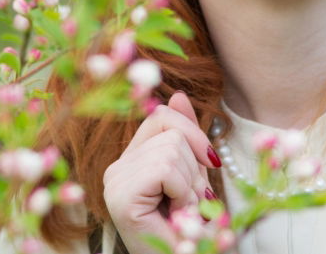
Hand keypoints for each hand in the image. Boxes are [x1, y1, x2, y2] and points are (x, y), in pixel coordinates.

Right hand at [103, 91, 220, 253]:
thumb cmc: (188, 229)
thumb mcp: (193, 175)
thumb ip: (185, 138)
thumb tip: (179, 95)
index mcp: (131, 161)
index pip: (161, 116)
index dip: (191, 132)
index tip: (210, 161)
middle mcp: (116, 168)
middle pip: (170, 132)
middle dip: (194, 169)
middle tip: (187, 202)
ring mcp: (115, 180)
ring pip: (171, 149)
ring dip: (190, 186)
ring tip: (181, 211)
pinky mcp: (121, 195)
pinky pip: (165, 168)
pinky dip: (182, 192)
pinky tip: (174, 214)